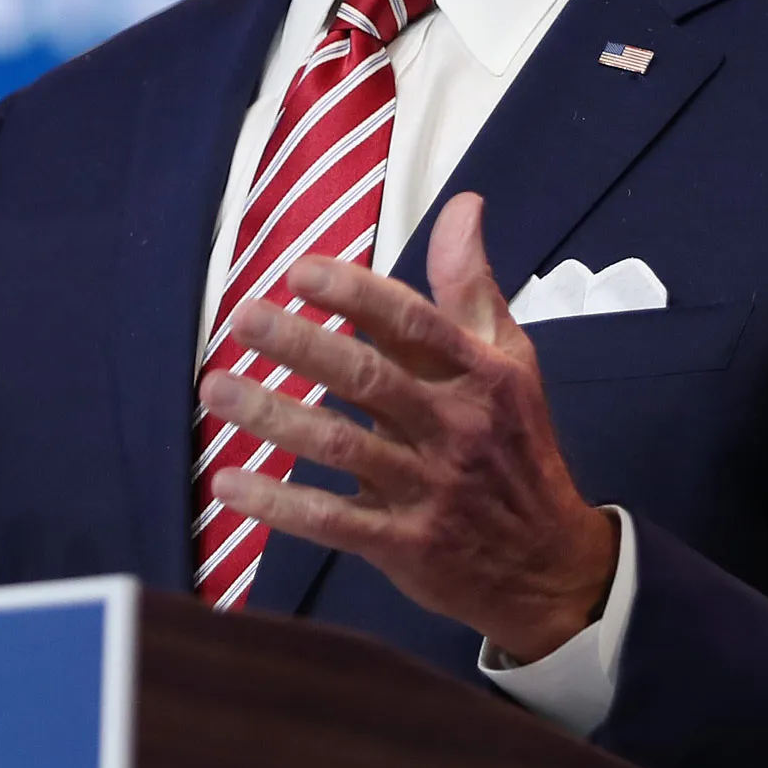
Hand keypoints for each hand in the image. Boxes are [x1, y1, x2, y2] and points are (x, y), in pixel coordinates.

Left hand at [200, 192, 618, 661]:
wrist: (550, 563)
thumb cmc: (518, 446)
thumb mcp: (511, 359)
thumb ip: (473, 284)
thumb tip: (465, 204)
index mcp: (478, 374)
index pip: (411, 322)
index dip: (354, 293)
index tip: (299, 270)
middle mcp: (453, 426)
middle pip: (367, 378)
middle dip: (300, 345)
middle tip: (242, 317)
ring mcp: (427, 488)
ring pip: (340, 446)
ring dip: (273, 417)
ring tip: (217, 388)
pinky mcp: (405, 544)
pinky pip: (333, 521)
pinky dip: (279, 504)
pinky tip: (230, 483)